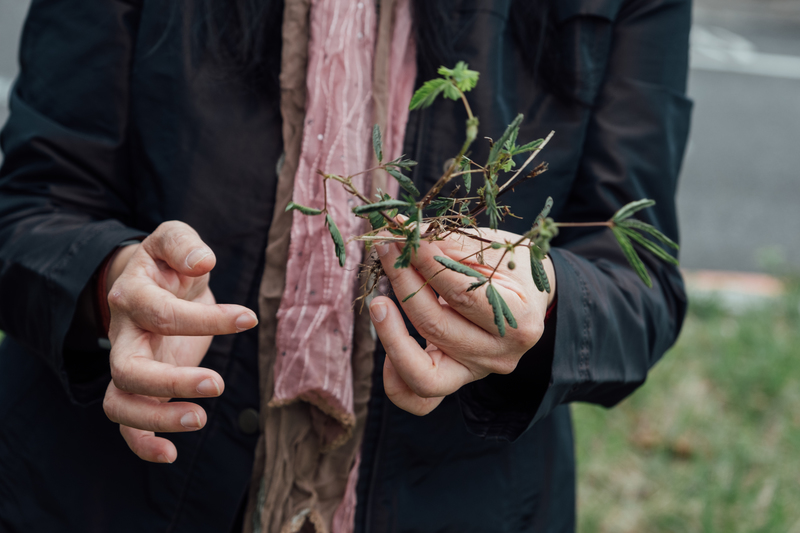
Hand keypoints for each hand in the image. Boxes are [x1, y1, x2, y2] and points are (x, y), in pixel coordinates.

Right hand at [101, 221, 257, 462]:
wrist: (151, 283)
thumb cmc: (167, 264)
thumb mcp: (174, 239)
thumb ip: (185, 245)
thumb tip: (203, 259)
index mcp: (132, 296)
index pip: (163, 313)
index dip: (206, 319)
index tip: (249, 318)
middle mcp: (122, 335)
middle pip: (128, 368)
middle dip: (171, 381)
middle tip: (217, 385)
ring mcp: (127, 364)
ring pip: (120, 402)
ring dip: (156, 417)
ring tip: (200, 418)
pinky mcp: (139, 388)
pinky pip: (128, 423)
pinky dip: (143, 444)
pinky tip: (171, 455)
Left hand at [370, 228, 555, 415]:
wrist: (530, 299)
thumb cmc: (512, 267)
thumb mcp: (492, 248)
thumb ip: (450, 245)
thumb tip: (403, 232)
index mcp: (518, 320)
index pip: (461, 293)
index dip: (426, 263)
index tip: (403, 234)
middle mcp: (498, 356)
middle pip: (435, 327)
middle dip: (403, 283)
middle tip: (387, 248)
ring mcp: (475, 373)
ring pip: (420, 370)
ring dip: (390, 330)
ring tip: (378, 299)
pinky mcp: (454, 382)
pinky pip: (418, 399)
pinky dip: (395, 378)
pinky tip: (391, 341)